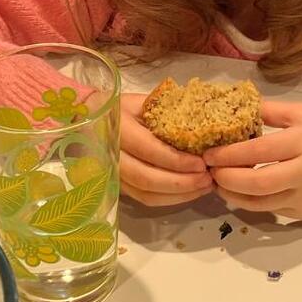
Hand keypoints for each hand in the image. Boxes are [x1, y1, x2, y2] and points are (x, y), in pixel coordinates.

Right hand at [118, 93, 213, 207]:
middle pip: (146, 178)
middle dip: (181, 183)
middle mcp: (110, 154)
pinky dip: (170, 199)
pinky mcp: (119, 186)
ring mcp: (112, 174)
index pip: (148, 149)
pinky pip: (144, 199)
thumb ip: (168, 116)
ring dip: (179, 195)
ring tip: (204, 186)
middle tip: (207, 179)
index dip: (176, 160)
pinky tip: (190, 192)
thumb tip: (204, 131)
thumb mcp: (145, 102)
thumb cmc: (126, 108)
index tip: (201, 163)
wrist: (94, 120)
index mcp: (118, 127)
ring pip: (146, 193)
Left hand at [203, 100, 301, 221]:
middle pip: (257, 183)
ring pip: (260, 204)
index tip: (208, 153)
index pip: (259, 151)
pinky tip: (239, 193)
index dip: (229, 154)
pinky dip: (251, 203)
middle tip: (210, 172)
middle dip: (227, 179)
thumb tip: (235, 108)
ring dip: (233, 196)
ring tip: (219, 184)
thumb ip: (270, 111)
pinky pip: (272, 211)